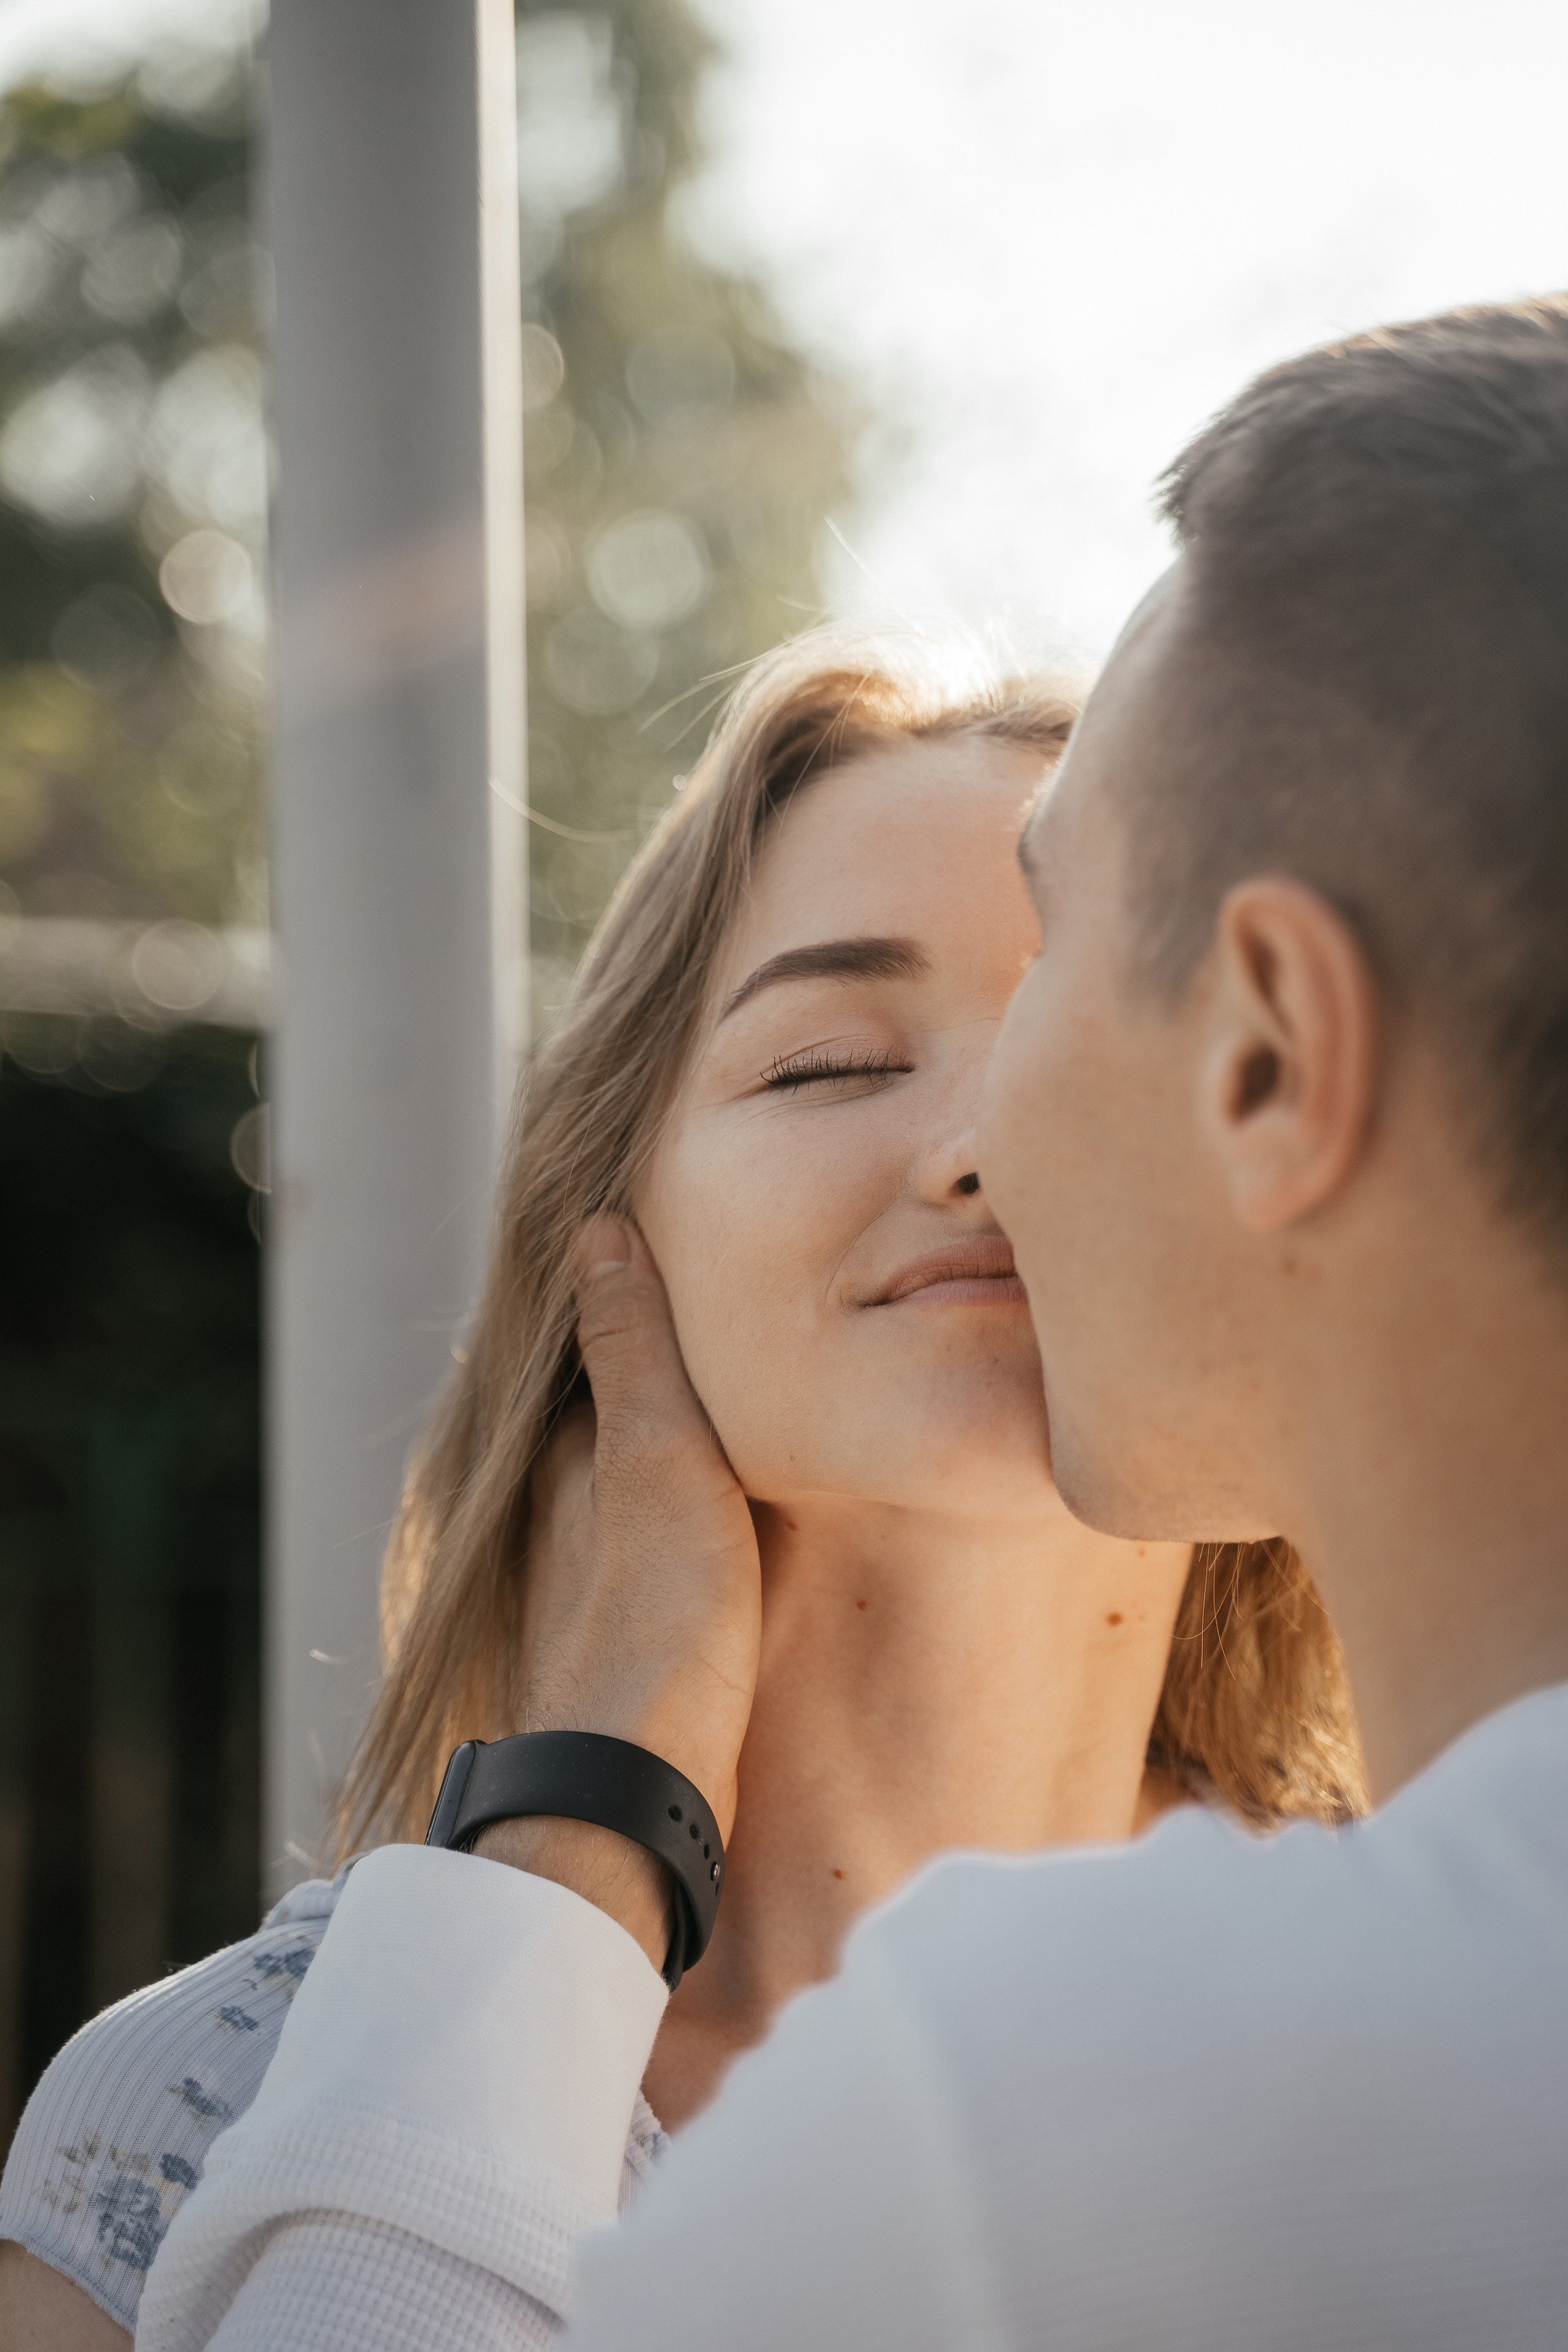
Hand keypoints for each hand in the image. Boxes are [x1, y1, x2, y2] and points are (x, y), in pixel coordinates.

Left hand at [474, 1217, 761, 1971]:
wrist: (639, 1791)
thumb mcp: (660, 1460)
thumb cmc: (656, 1621)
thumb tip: (594, 1226)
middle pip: (609, 1418)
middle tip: (723, 1316)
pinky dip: (686, 1517)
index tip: (683, 1250)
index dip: (636, 1303)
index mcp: (565, 1456)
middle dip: (651, 1374)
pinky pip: (658, 1548)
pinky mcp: (628, 1640)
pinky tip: (728, 1527)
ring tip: (736, 1409)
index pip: (596, 1349)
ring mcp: (591, 1581)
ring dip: (669, 1449)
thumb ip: (634, 1350)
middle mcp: (561, 1513)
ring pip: (630, 1486)